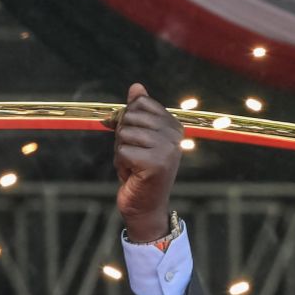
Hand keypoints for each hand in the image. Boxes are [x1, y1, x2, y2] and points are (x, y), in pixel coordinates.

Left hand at [112, 83, 182, 241]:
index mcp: (173, 125)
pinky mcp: (155, 163)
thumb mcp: (139, 139)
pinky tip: (132, 175)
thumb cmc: (140, 173)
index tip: (135, 142)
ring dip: (120, 152)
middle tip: (133, 157)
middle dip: (122, 137)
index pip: (140, 103)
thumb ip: (139, 112)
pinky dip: (120, 164)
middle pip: (130, 117)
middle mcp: (174, 135)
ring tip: (133, 167)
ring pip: (124, 133)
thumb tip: (136, 87)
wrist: (145, 207)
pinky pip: (122, 151)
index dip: (128, 120)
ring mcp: (166, 149)